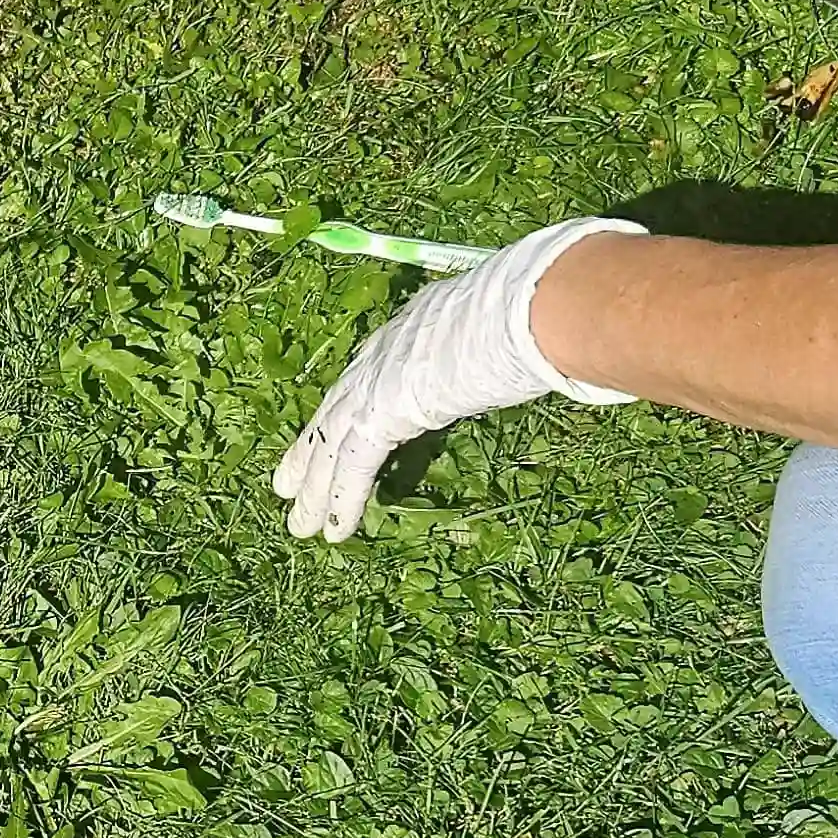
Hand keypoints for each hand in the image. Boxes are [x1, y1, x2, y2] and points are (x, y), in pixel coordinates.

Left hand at [273, 219, 645, 541]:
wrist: (530, 305)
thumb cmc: (537, 308)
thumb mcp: (516, 326)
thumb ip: (513, 345)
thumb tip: (549, 349)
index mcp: (417, 322)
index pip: (373, 369)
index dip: (351, 401)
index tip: (336, 424)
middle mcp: (388, 347)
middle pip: (338, 404)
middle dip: (313, 445)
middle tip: (288, 480)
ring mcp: (379, 378)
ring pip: (333, 442)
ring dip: (314, 487)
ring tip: (299, 524)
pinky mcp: (383, 412)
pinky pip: (353, 465)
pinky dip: (340, 500)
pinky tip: (331, 532)